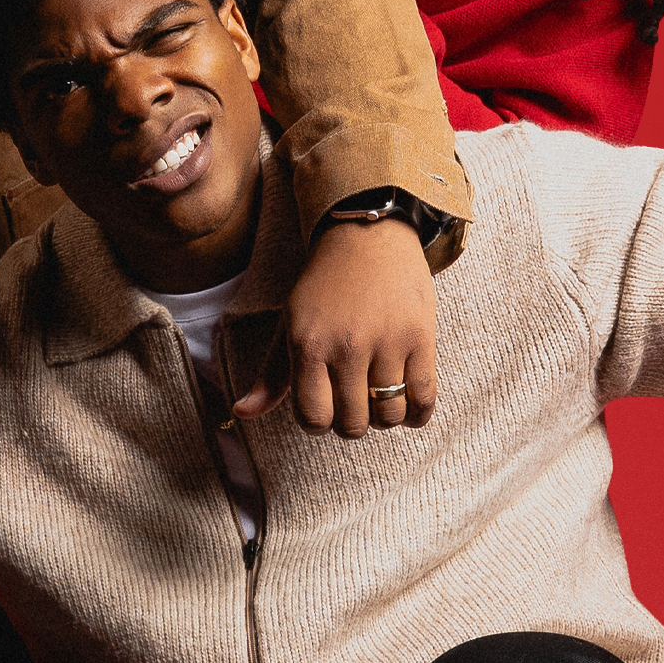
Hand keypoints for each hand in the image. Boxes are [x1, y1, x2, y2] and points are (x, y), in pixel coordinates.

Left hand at [236, 216, 438, 438]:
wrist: (368, 237)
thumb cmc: (324, 288)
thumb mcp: (290, 326)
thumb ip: (271, 376)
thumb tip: (240, 414)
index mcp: (309, 345)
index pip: (314, 418)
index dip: (320, 423)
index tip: (326, 408)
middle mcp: (346, 346)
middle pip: (353, 425)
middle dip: (352, 423)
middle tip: (355, 402)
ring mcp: (386, 342)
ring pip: (389, 416)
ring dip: (385, 418)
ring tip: (380, 398)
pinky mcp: (420, 337)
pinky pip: (423, 398)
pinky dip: (417, 414)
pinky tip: (409, 405)